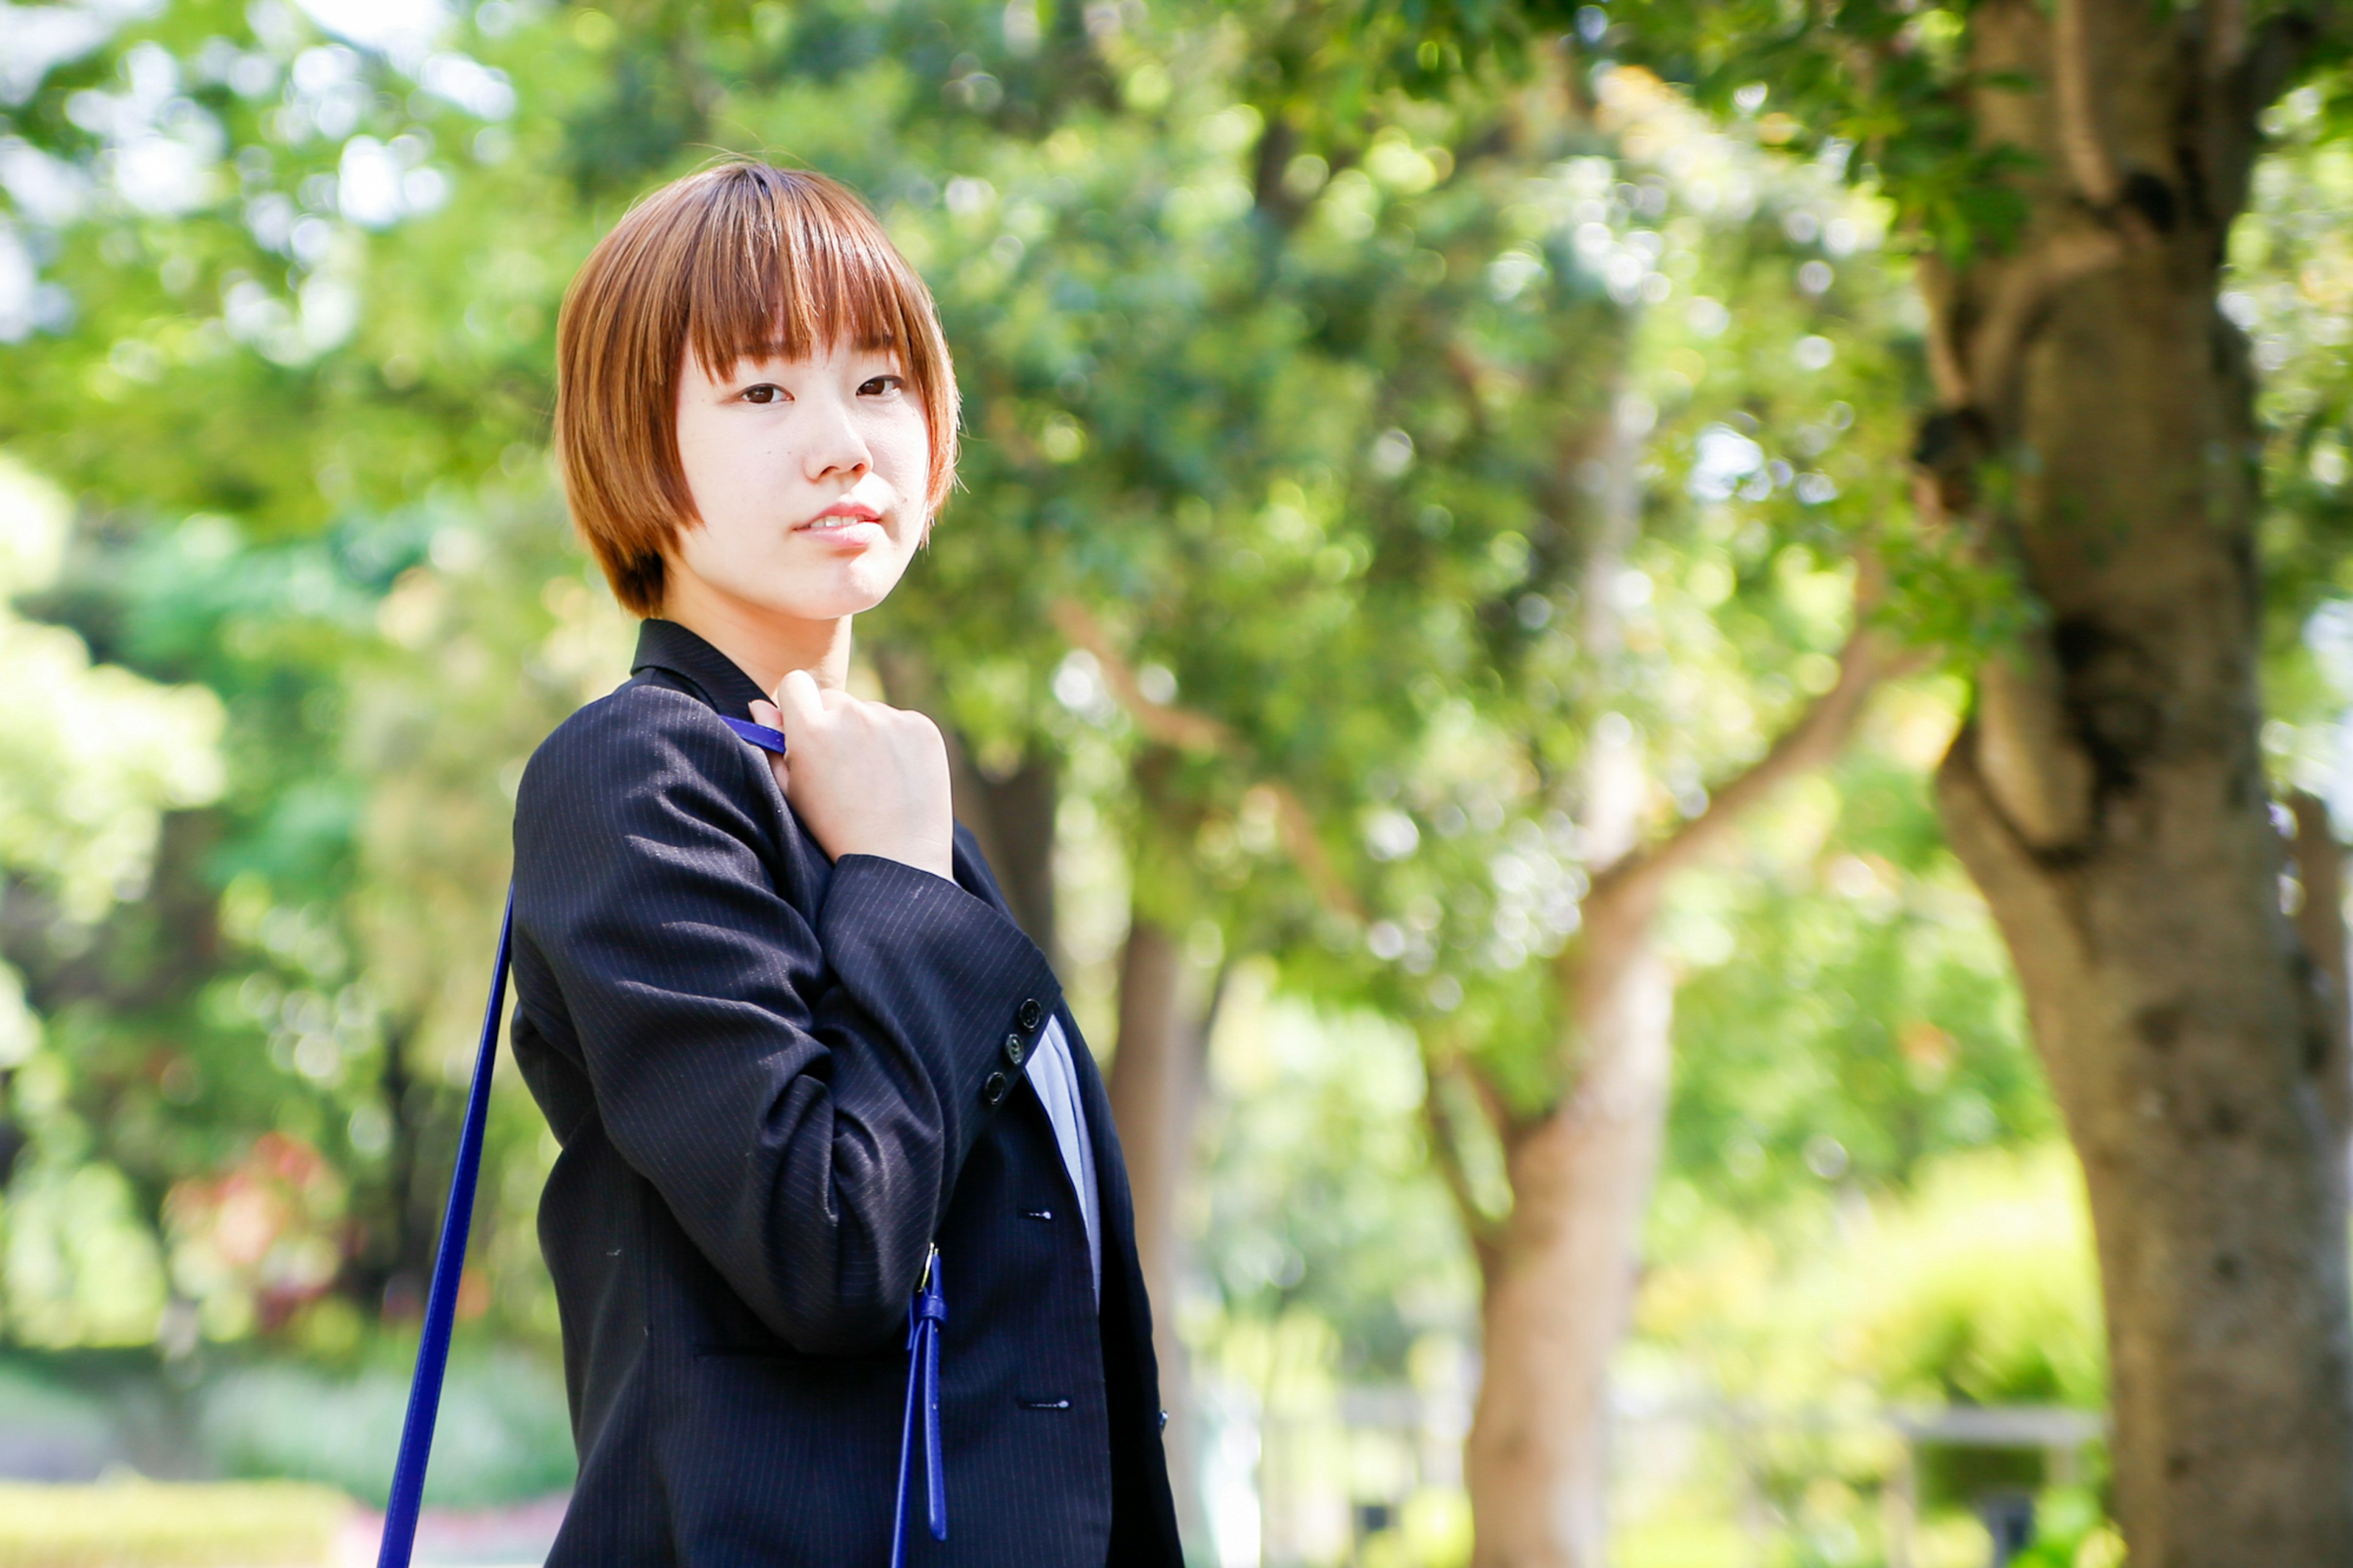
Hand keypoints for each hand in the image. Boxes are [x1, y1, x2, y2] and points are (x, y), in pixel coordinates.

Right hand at [750, 671, 953, 880]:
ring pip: (868, 711)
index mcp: (811, 730)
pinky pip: (900, 722)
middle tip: (840, 765)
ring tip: (872, 778)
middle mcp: (851, 715)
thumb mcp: (792, 792)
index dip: (796, 705)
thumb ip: (771, 745)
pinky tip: (898, 776)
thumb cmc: (834, 830)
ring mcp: (891, 719)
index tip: (803, 726)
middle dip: (831, 722)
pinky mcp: (921, 727)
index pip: (794, 683)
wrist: (897, 859)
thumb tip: (759, 705)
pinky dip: (897, 741)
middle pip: (832, 698)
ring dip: (866, 732)